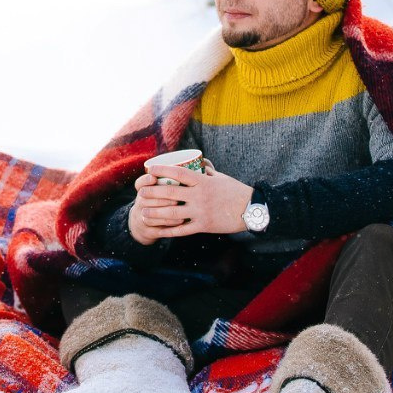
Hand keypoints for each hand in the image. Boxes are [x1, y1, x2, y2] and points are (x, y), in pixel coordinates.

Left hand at [129, 161, 252, 241]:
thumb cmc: (235, 191)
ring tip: (143, 213)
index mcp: (203, 181)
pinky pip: (182, 229)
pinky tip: (158, 231)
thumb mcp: (221, 177)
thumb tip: (198, 161)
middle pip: (170, 192)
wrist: (251, 209)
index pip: (178, 172)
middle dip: (152, 192)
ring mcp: (201, 211)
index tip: (149, 168)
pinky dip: (168, 231)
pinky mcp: (204, 226)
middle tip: (140, 192)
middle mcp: (199, 196)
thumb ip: (207, 170)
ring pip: (172, 213)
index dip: (161, 169)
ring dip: (155, 213)